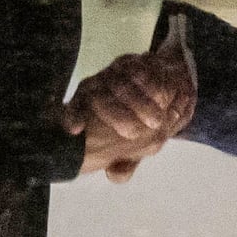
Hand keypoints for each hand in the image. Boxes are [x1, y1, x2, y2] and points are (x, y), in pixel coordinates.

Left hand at [61, 39, 196, 179]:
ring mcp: (113, 71)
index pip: (74, 109)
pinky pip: (142, 69)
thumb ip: (124, 162)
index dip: (71, 117)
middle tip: (134, 134)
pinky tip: (164, 99)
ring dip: (139, 102)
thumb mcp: (129, 145)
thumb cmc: (135, 121)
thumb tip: (114, 175)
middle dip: (116, 116)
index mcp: (86, 105)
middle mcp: (96, 85)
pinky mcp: (134, 61)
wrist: (155, 88)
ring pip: (121, 83)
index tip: (74, 130)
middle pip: (99, 97)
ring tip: (156, 121)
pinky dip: (153, 84)